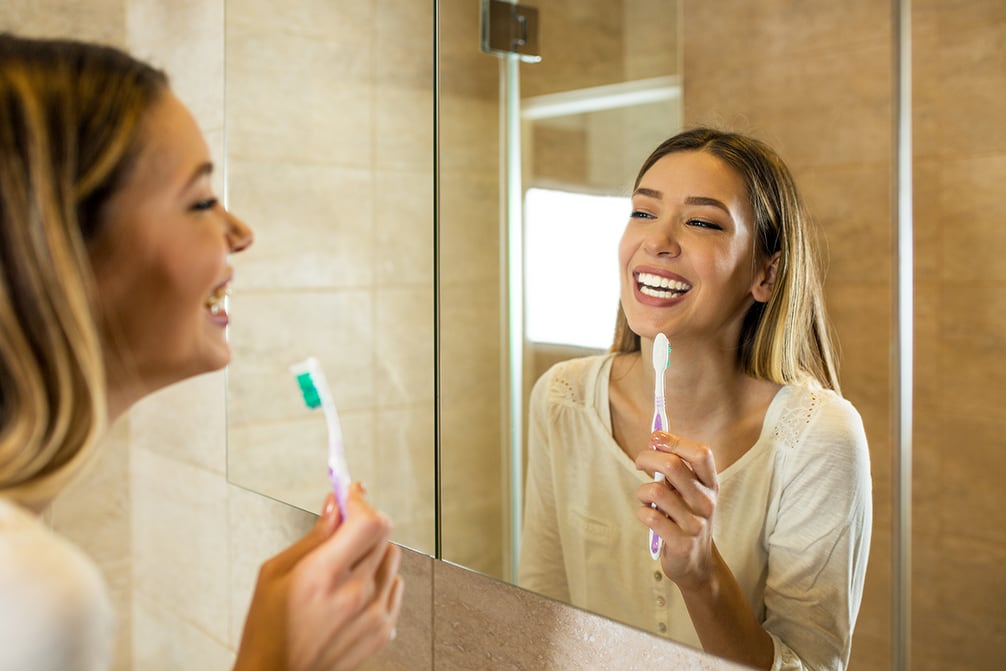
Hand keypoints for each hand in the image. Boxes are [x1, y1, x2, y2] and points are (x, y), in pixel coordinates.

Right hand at [233, 483, 404, 670]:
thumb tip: (335, 504)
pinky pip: (395, 584)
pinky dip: (380, 576)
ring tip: (346, 560)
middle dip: (363, 520)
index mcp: (324, 576)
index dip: (361, 500)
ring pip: (392, 556)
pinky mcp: (383, 629)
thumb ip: (314, 536)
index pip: (367, 522)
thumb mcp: (275, 573)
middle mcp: (355, 594)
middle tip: (345, 521)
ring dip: (373, 548)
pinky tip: (356, 585)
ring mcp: (373, 614)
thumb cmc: (268, 629)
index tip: (352, 491)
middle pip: (383, 533)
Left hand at [635, 431, 718, 590]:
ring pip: (656, 491)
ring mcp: (695, 524)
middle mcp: (706, 502)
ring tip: (645, 499)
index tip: (655, 438)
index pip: (700, 453)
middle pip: (673, 466)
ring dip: (642, 491)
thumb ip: (676, 470)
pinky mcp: (680, 543)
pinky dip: (642, 512)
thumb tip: (654, 439)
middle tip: (639, 463)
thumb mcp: (690, 493)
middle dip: (648, 458)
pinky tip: (648, 516)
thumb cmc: (687, 519)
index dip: (675, 441)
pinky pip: (650, 517)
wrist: (698, 564)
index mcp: (710, 485)